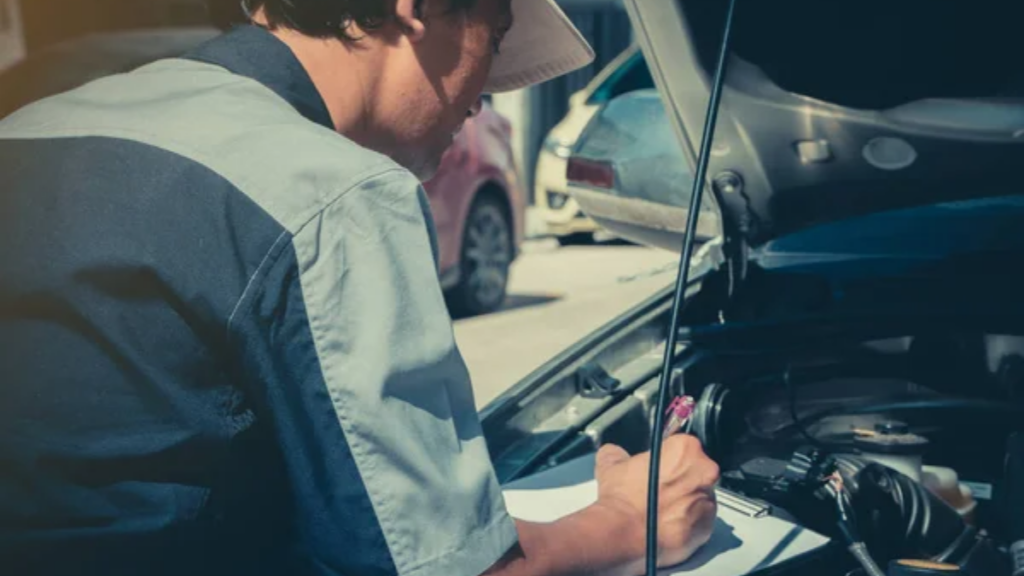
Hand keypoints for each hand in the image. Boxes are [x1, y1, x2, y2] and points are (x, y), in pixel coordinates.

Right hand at [592, 435, 718, 573]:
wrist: (622, 533)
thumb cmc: (622, 499)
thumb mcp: (612, 463)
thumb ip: (619, 453)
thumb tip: (616, 454)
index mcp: (685, 448)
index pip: (682, 448)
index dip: (667, 459)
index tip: (658, 468)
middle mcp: (704, 472)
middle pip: (696, 471)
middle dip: (680, 479)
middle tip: (658, 489)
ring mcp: (708, 500)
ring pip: (699, 497)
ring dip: (684, 501)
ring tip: (660, 510)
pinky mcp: (707, 526)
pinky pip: (700, 521)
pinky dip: (687, 522)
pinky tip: (666, 524)